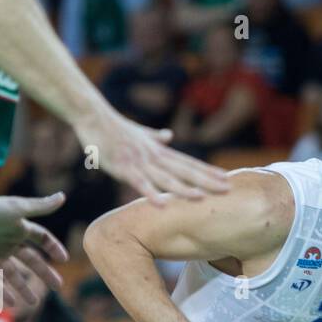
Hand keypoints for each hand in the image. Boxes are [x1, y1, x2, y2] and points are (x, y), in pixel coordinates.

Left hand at [0, 188, 68, 306]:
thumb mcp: (18, 208)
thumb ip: (41, 206)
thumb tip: (63, 196)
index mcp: (19, 229)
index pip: (41, 238)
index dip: (53, 247)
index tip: (64, 259)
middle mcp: (7, 243)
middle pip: (30, 261)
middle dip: (44, 274)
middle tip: (58, 286)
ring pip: (12, 275)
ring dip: (22, 288)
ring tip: (32, 302)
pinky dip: (0, 293)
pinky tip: (10, 304)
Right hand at [72, 109, 229, 201]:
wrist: (93, 116)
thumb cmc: (116, 127)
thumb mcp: (140, 133)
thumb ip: (156, 137)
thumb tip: (169, 134)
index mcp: (160, 151)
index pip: (189, 163)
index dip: (208, 171)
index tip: (227, 179)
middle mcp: (155, 157)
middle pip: (184, 171)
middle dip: (206, 181)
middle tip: (227, 190)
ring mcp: (140, 162)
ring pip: (165, 178)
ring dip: (183, 189)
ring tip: (201, 198)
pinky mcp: (123, 167)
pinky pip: (139, 183)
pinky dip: (150, 193)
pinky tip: (162, 204)